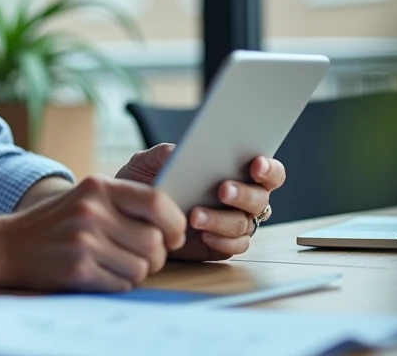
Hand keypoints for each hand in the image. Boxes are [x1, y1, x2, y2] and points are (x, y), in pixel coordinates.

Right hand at [0, 175, 187, 291]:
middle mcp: (92, 211)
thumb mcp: (87, 196)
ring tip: (116, 262)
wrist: (7, 245)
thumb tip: (177, 225)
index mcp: (99, 186)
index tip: (173, 235)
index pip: (158, 202)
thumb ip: (127, 202)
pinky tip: (101, 272)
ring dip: (137, 271)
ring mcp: (84, 241)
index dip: (175, 223)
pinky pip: (123, 284)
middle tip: (143, 254)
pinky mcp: (78, 270)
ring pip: (143, 267)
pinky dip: (119, 282)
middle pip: (155, 241)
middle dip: (157, 254)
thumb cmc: (56, 222)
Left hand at [116, 144, 285, 261]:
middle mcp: (240, 199)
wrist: (128, 215)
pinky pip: (235, 247)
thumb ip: (164, 153)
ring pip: (245, 224)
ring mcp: (233, 223)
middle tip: (223, 189)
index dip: (268, 168)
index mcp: (233, 171)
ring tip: (196, 215)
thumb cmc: (145, 182)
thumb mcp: (148, 162)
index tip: (255, 164)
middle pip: (261, 198)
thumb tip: (182, 150)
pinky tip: (204, 235)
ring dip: (224, 220)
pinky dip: (223, 241)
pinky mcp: (221, 246)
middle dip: (245, 193)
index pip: (266, 170)